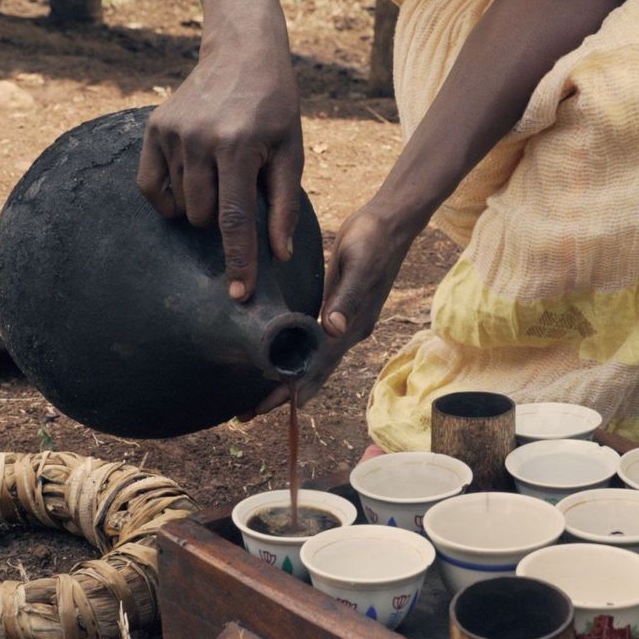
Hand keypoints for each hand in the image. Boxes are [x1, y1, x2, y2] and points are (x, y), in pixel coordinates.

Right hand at [136, 0, 301, 301]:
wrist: (242, 55)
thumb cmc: (275, 109)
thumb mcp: (291, 154)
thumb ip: (284, 206)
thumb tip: (279, 256)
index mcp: (237, 148)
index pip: (235, 220)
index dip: (238, 262)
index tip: (239, 294)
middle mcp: (199, 142)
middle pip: (203, 218)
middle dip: (222, 222)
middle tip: (240, 194)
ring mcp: (171, 134)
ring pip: (179, 205)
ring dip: (200, 207)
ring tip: (221, 177)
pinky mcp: (153, 130)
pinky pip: (150, 187)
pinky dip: (168, 198)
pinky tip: (190, 185)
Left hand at [241, 204, 419, 416]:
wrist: (391, 224)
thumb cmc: (373, 240)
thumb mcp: (358, 266)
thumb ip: (346, 298)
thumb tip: (333, 331)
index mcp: (352, 327)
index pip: (316, 368)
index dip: (289, 390)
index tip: (264, 408)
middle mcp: (348, 333)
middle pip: (313, 373)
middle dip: (282, 395)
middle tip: (248, 414)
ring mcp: (344, 324)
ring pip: (313, 362)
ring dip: (287, 380)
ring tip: (259, 396)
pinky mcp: (338, 310)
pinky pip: (314, 344)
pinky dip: (295, 357)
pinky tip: (280, 359)